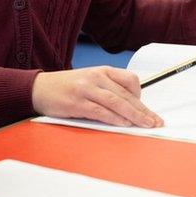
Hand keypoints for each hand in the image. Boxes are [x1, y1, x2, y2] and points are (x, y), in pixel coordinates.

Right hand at [31, 67, 162, 127]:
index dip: (141, 96)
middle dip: (143, 110)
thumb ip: (108, 89)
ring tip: (145, 125)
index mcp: (101, 71)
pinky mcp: (77, 103)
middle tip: (156, 122)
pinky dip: (114, 119)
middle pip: (126, 94)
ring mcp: (86, 89)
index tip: (147, 110)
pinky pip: (100, 111)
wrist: (39, 88)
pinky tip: (124, 124)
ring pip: (116, 102)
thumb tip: (129, 107)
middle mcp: (95, 77)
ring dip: (134, 116)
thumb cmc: (66, 87)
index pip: (130, 80)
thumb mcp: (89, 81)